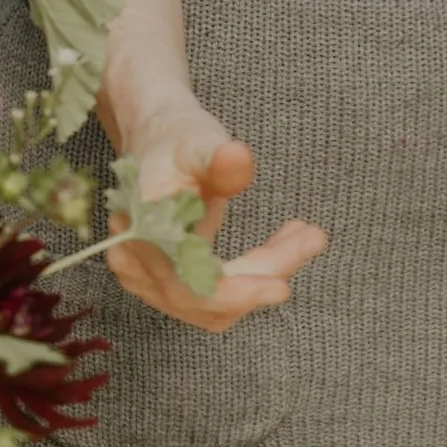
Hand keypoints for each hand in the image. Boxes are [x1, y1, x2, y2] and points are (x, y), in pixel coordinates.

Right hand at [104, 90, 326, 334]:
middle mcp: (135, 263)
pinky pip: (213, 298)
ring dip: (261, 278)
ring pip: (214, 305)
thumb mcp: (198, 141)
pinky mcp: (166, 283)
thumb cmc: (176, 141)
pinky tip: (279, 250)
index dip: (233, 293)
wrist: (156, 142)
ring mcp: (147, 279)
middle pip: (205, 298)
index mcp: (138, 231)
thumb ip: (217, 157)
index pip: (186, 282)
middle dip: (263, 274)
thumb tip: (236, 158)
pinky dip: (250, 280)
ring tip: (302, 237)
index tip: (280, 286)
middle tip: (311, 238)